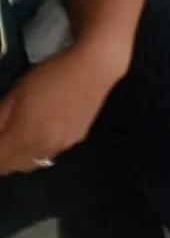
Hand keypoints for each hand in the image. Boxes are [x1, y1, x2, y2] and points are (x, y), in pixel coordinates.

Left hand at [0, 47, 114, 174]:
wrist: (93, 69)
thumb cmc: (50, 76)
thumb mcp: (15, 93)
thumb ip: (0, 119)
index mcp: (24, 136)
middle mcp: (43, 148)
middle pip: (13, 167)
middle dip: (4, 157)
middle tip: (4, 137)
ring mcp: (62, 146)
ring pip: (34, 161)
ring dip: (24, 153)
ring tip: (26, 132)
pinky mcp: (77, 139)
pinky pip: (53, 150)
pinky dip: (44, 144)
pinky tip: (50, 124)